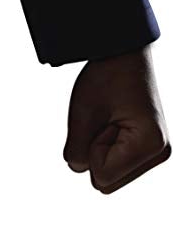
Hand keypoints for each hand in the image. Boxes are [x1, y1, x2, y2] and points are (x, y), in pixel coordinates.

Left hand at [63, 45, 169, 193]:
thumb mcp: (83, 113)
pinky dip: (106, 147)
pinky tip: (116, 123)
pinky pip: (114, 166)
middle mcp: (159, 153)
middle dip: (95, 153)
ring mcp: (156, 153)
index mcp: (151, 144)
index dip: (92, 148)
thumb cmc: (107, 76)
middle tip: (107, 118)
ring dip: (100, 150)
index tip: (106, 118)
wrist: (125, 52)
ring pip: (109, 177)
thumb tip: (77, 168)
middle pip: (106, 183)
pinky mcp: (148, 150)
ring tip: (112, 118)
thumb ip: (76, 150)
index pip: (101, 176)